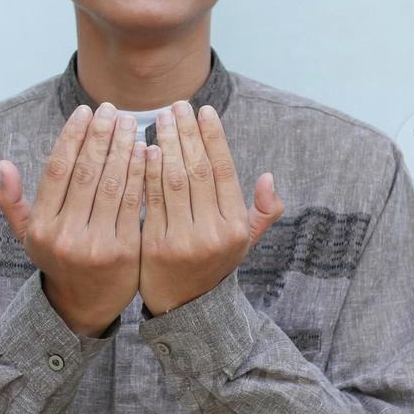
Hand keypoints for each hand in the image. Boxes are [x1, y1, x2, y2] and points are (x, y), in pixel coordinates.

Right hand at [0, 102, 143, 336]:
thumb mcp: (28, 234)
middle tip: (111, 109)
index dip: (71, 137)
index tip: (84, 111)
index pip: (57, 170)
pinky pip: (131, 203)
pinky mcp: (124, 251)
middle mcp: (65, 235)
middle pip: (85, 172)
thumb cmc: (58, 258)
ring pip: (110, 184)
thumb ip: (13, 201)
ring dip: (121, 148)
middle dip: (99, 135)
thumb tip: (3, 165)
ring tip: (130, 123)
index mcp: (41, 226)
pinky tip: (144, 151)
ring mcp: (95, 244)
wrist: (85, 304)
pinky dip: (139, 174)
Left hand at [140, 100, 283, 314]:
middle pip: (197, 170)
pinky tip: (144, 148)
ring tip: (159, 118)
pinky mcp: (155, 246)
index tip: (204, 110)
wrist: (186, 308)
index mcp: (236, 226)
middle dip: (186, 133)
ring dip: (166, 144)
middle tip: (176, 105)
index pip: (225, 170)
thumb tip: (269, 178)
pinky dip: (147, 171)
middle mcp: (213, 232)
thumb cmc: (214, 263)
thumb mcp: (245, 242)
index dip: (214, 137)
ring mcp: (183, 240)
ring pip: (173, 180)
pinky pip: (150, 199)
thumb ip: (263, 212)